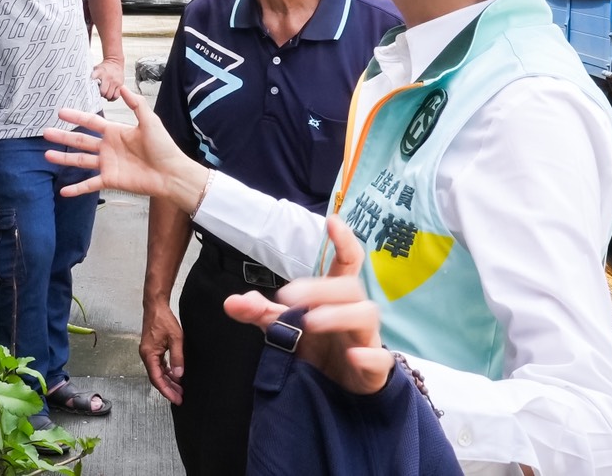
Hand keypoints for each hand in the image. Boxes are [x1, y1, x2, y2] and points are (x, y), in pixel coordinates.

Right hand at [43, 88, 208, 211]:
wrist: (171, 173)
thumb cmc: (163, 147)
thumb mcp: (150, 121)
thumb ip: (136, 104)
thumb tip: (123, 87)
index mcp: (116, 132)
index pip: (91, 122)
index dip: (76, 117)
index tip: (60, 112)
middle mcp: (108, 147)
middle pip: (81, 141)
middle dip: (63, 137)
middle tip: (46, 133)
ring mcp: (108, 164)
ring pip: (80, 161)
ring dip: (64, 158)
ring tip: (47, 154)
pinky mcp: (110, 180)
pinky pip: (90, 184)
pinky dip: (77, 188)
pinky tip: (63, 191)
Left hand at [91, 57, 124, 99]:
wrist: (115, 62)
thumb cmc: (103, 67)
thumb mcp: (96, 69)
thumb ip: (91, 76)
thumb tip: (85, 84)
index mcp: (100, 72)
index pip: (94, 77)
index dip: (91, 84)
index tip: (89, 88)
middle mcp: (108, 77)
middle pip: (103, 92)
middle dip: (100, 94)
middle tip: (99, 93)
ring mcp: (115, 81)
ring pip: (110, 95)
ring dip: (106, 97)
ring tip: (105, 95)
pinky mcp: (120, 84)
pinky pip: (116, 95)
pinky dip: (112, 98)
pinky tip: (110, 96)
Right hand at [139, 299, 186, 403]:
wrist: (155, 306)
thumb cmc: (163, 320)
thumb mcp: (175, 339)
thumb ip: (177, 357)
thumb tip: (179, 375)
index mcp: (149, 354)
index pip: (157, 378)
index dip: (166, 391)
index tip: (176, 398)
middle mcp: (146, 355)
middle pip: (156, 378)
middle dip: (168, 389)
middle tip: (180, 397)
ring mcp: (148, 352)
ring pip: (158, 372)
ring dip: (168, 381)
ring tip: (180, 389)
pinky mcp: (152, 349)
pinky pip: (158, 365)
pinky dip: (166, 372)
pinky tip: (175, 375)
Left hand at [222, 216, 393, 395]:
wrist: (340, 391)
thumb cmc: (318, 347)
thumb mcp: (285, 329)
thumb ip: (261, 313)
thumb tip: (231, 302)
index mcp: (336, 298)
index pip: (347, 263)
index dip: (344, 241)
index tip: (333, 220)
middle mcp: (355, 312)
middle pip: (350, 288)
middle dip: (321, 288)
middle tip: (287, 296)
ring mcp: (367, 339)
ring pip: (366, 315)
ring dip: (338, 315)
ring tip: (310, 322)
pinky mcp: (374, 370)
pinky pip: (380, 359)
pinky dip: (369, 355)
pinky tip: (353, 356)